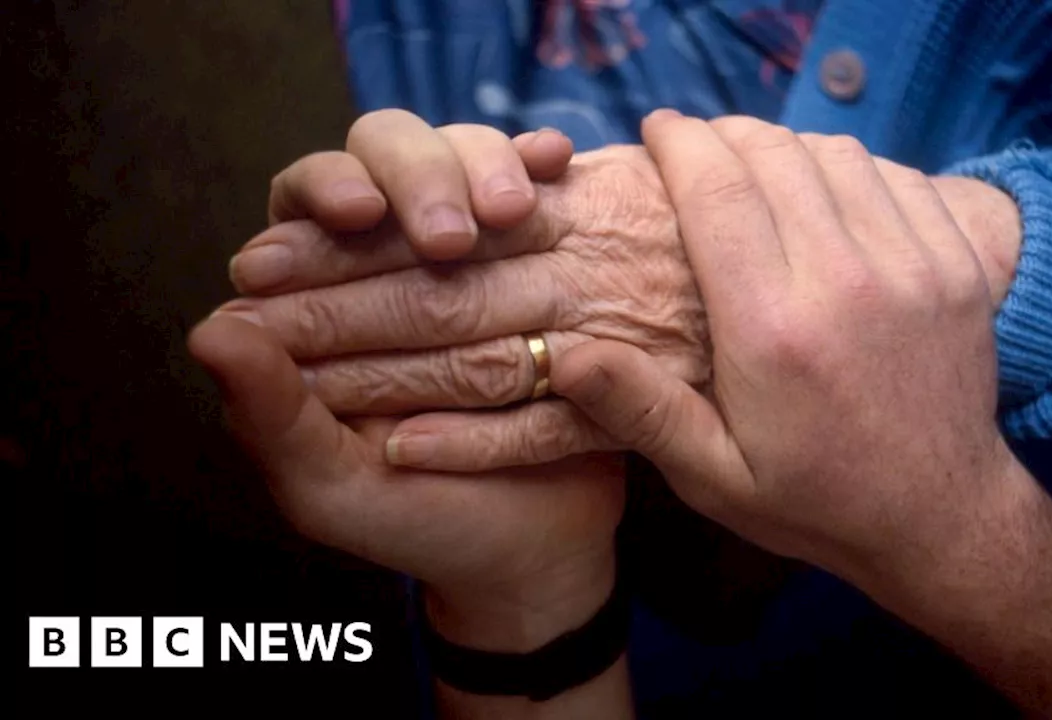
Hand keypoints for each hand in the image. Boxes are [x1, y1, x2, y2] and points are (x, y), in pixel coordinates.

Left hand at [198, 114, 623, 647]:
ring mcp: (477, 251)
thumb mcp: (332, 485)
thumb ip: (270, 414)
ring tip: (511, 209)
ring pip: (469, 162)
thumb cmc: (418, 519)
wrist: (532, 546)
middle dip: (419, 176)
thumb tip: (211, 329)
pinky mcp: (543, 259)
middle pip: (390, 157)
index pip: (305, 203)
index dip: (325, 189)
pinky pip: (545, 197)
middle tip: (450, 233)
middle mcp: (394, 257)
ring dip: (483, 166)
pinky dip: (542, 171)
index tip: (353, 210)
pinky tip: (554, 163)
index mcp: (322, 300)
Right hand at [550, 111, 1018, 595]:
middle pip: (775, 155)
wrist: (941, 518)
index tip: (656, 129)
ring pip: (838, 154)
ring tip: (756, 164)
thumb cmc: (814, 500)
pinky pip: (898, 177)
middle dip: (725, 133)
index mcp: (773, 329)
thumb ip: (642, 410)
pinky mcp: (958, 265)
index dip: (680, 143)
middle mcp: (845, 281)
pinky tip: (827, 192)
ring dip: (787, 145)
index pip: (718, 190)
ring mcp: (914, 266)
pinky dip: (853, 166)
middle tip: (697, 144)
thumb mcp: (714, 477)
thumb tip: (566, 353)